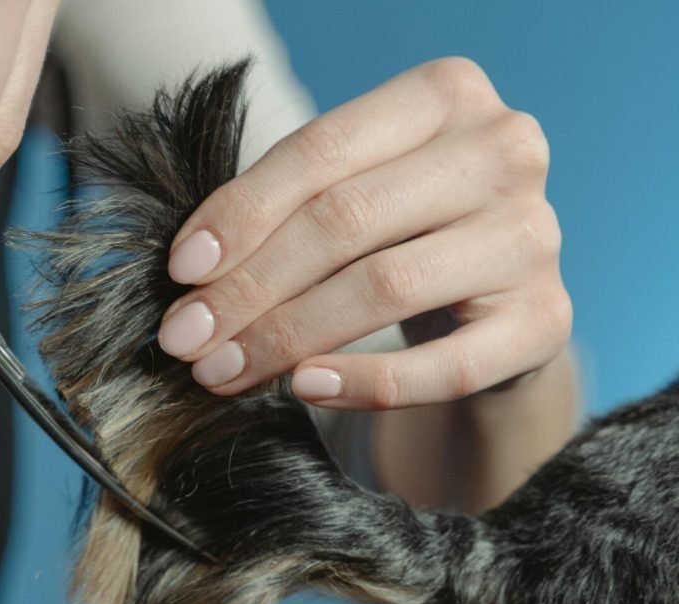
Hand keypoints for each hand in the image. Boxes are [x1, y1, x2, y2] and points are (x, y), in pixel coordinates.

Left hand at [156, 57, 572, 409]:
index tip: (180, 272)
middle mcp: (502, 150)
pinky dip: (366, 381)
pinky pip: (445, 366)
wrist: (493, 305)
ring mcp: (531, 236)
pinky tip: (306, 388)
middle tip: (184, 339)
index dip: (240, 213)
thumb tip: (190, 275)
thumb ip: (286, 213)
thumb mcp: (353, 197)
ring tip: (222, 371)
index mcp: (445, 95)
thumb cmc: (402, 237)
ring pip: (384, 286)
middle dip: (248, 286)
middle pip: (345, 221)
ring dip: (285, 336)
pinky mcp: (544, 321)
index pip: (321, 150)